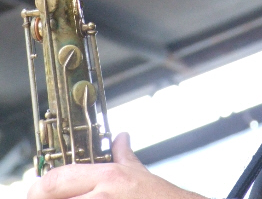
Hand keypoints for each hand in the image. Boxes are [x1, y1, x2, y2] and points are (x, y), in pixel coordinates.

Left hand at [27, 132, 206, 198]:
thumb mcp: (139, 173)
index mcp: (107, 177)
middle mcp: (99, 197)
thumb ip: (123, 154)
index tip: (35, 187)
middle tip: (41, 198)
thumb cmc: (158, 198)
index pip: (56, 178)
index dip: (38, 185)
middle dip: (40, 198)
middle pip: (48, 197)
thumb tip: (120, 137)